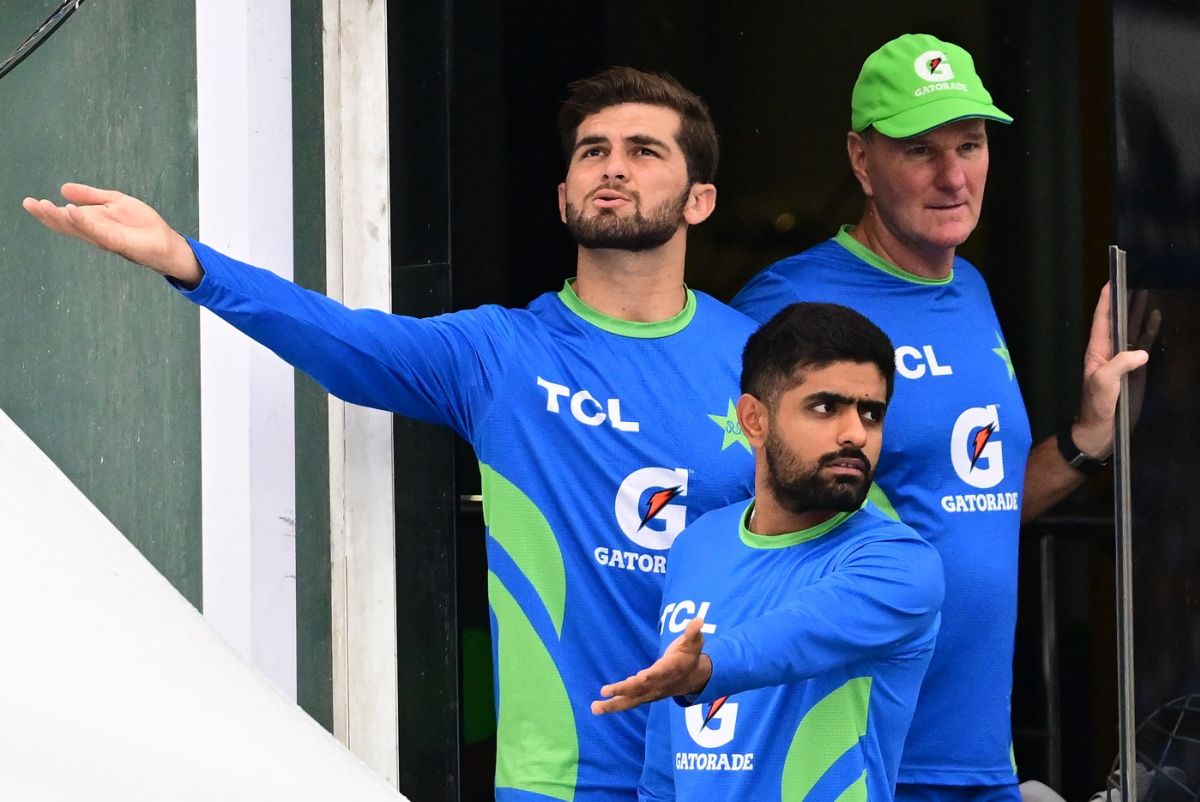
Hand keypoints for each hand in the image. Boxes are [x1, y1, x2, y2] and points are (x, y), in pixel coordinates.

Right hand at [22, 183, 201, 284]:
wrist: (166, 240)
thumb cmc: (142, 224)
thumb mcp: (114, 201)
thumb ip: (91, 195)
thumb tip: (63, 188)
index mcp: (92, 222)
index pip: (65, 217)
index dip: (47, 211)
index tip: (29, 202)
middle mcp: (94, 232)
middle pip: (66, 225)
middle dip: (47, 215)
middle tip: (29, 203)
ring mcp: (105, 238)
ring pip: (78, 228)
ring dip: (60, 218)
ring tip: (44, 206)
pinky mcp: (118, 242)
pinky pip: (97, 231)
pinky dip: (84, 221)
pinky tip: (73, 210)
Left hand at [591, 616, 712, 714]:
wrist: (693, 679)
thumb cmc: (689, 656)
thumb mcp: (694, 643)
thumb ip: (693, 633)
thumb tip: (699, 620)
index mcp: (670, 670)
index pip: (659, 673)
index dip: (650, 676)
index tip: (639, 677)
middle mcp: (658, 684)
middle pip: (639, 689)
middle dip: (622, 690)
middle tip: (605, 691)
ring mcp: (650, 692)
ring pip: (631, 700)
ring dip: (612, 705)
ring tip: (595, 708)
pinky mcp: (644, 696)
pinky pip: (628, 702)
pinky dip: (613, 706)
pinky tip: (597, 708)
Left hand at [1073, 283, 1160, 456]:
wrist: (1101, 430)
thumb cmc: (1096, 406)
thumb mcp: (1104, 383)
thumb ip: (1120, 365)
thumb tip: (1141, 352)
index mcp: (1098, 351)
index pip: (1102, 319)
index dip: (1106, 300)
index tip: (1112, 281)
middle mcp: (1110, 352)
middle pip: (1118, 320)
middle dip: (1125, 301)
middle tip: (1134, 280)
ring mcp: (1123, 360)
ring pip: (1131, 330)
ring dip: (1138, 312)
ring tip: (1146, 292)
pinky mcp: (1135, 370)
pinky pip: (1142, 345)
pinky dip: (1149, 331)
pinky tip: (1156, 318)